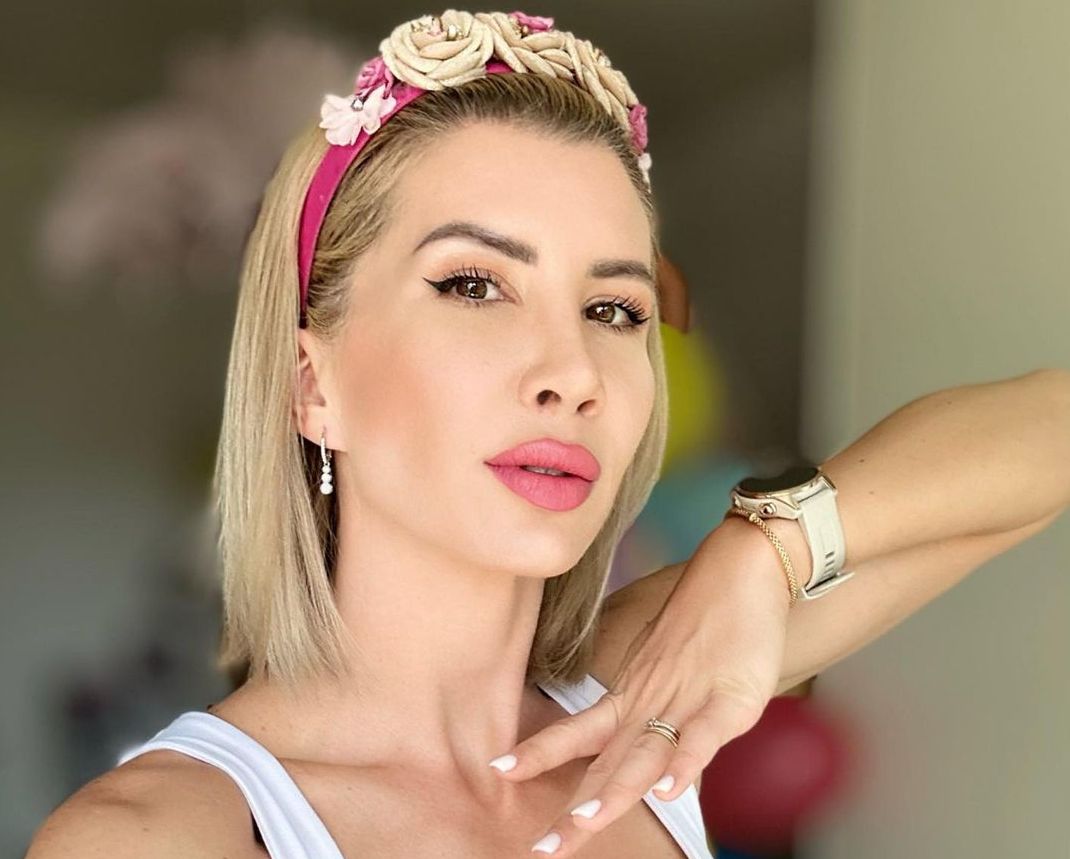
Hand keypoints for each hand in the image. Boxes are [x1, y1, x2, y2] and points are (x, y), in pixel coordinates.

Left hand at [495, 518, 793, 855]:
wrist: (738, 574)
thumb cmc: (703, 626)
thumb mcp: (667, 676)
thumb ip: (650, 719)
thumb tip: (638, 760)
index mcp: (631, 701)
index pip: (577, 736)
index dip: (538, 754)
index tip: (497, 771)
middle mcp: (650, 706)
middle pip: (607, 764)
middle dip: (576, 809)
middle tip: (542, 848)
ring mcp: (688, 703)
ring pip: (646, 753)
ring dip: (618, 789)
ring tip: (588, 821)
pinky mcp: (730, 700)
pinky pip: (704, 736)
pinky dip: (686, 763)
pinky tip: (668, 790)